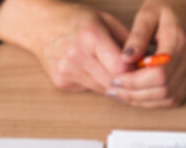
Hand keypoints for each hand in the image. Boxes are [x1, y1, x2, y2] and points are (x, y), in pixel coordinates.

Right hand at [0, 0, 129, 92]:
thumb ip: (126, 40)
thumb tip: (147, 59)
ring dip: (113, 84)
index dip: (134, 72)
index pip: (120, 67)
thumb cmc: (72, 19)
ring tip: (119, 74)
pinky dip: (96, 83)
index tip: (142, 70)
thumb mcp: (104, 19)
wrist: (38, 25)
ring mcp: (67, 72)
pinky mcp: (61, 82)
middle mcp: (77, 56)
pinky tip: (93, 70)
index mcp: (90, 37)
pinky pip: (88, 89)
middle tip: (137, 77)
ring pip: (102, 89)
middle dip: (127, 81)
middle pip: (112, 81)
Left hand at [107, 0, 185, 107]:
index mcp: (179, 42)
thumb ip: (136, 36)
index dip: (135, 81)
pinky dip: (151, 101)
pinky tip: (134, 94)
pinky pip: (172, 100)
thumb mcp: (147, 14)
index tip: (116, 78)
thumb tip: (125, 59)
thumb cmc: (165, 11)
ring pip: (168, 99)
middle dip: (134, 93)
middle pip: (163, 90)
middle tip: (113, 89)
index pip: (159, 73)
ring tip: (120, 93)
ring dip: (141, 100)